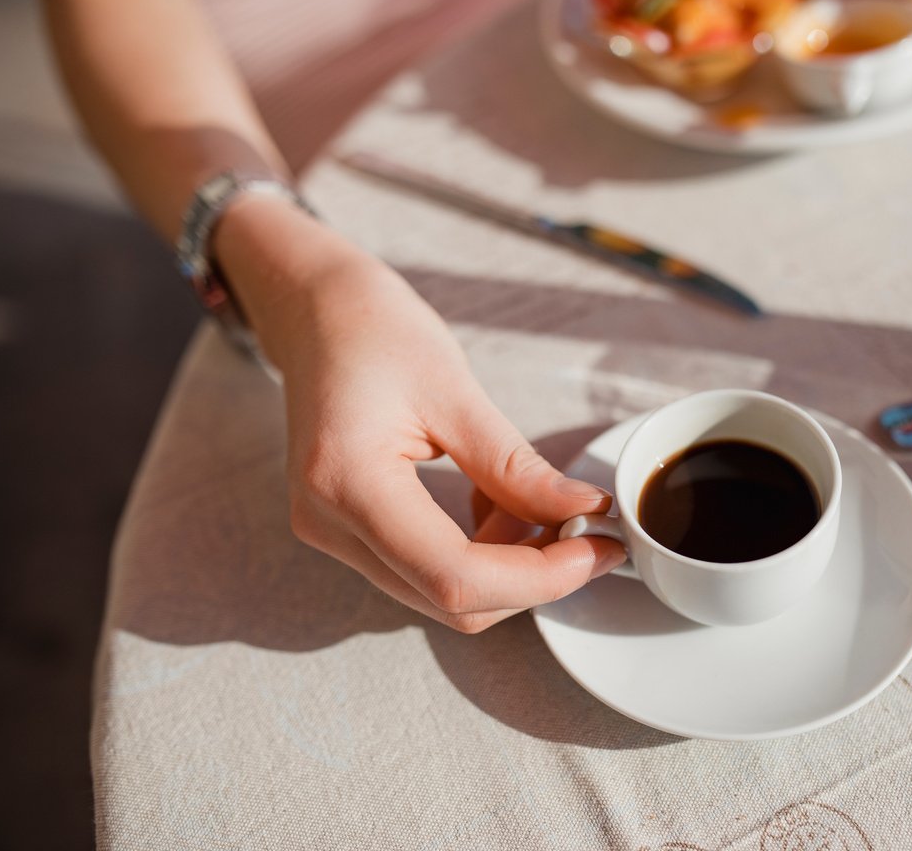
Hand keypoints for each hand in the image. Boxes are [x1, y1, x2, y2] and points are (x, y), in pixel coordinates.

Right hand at [215, 197, 625, 631]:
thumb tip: (583, 511)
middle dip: (530, 576)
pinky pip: (425, 569)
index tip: (596, 548)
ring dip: (506, 564)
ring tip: (534, 500)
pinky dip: (478, 551)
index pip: (454, 576)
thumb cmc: (374, 330)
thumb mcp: (456, 390)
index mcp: (348, 483)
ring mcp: (332, 534)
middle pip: (449, 599)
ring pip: (441, 593)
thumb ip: (517, 468)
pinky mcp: (347, 531)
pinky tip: (495, 499)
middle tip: (584, 528)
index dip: (537, 579)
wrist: (314, 311)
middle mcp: (328, 524)